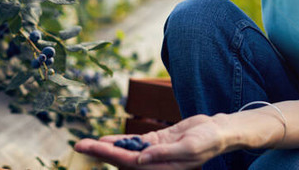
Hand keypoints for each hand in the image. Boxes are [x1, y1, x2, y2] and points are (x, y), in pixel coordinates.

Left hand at [74, 114, 228, 168]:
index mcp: (162, 168)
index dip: (109, 155)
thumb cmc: (209, 140)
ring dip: (107, 147)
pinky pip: (135, 142)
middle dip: (100, 152)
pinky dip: (121, 140)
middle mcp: (155, 163)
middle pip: (122, 158)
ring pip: (126, 150)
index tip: (93, 146)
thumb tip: (140, 158)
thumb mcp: (189, 147)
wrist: (219, 131)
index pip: (129, 163)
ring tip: (87, 143)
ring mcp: (155, 153)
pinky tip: (108, 139)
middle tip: (79, 144)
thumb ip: (164, 153)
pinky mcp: (157, 142)